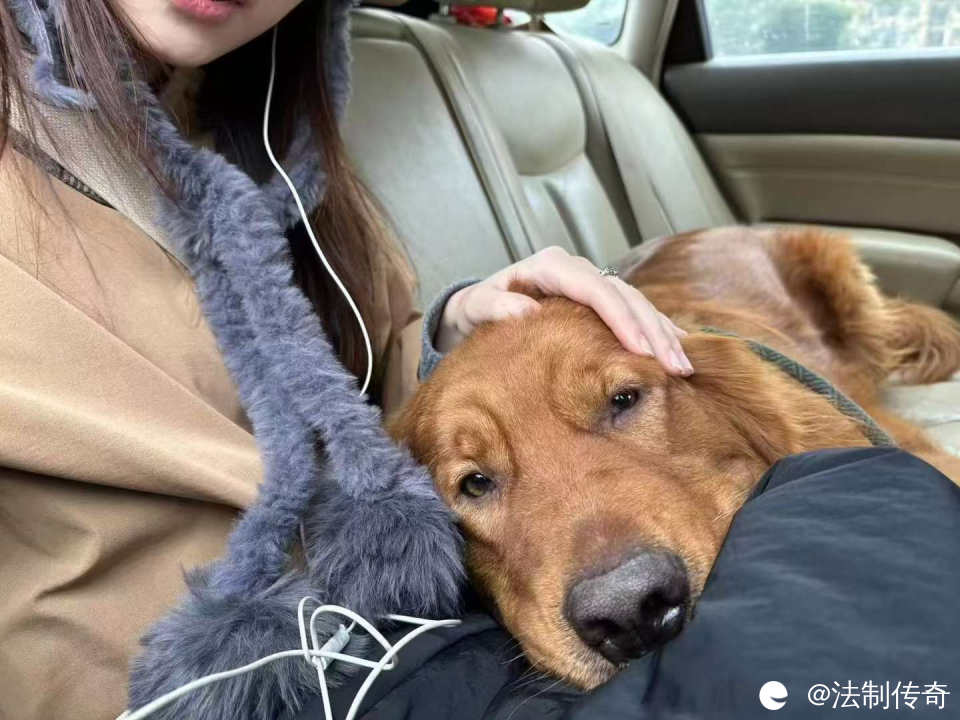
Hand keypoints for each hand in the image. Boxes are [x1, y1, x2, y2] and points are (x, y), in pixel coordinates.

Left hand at [435, 246, 692, 374]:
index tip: (640, 349)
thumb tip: (525, 308)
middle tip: (675, 366)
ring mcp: (591, 282)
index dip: (622, 318)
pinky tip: (678, 349)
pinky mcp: (599, 299)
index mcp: (550, 266)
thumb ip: (495, 305)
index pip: (595, 290)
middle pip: (624, 296)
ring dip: (662, 333)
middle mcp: (577, 269)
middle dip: (653, 331)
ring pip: (636, 303)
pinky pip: (634, 311)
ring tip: (684, 366)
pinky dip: (656, 329)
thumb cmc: (476, 308)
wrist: (478, 305)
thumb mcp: (475, 306)